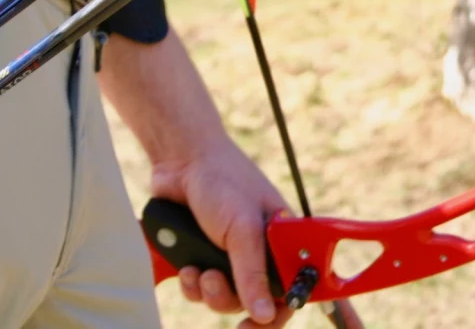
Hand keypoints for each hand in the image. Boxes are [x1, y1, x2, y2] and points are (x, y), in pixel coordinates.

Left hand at [150, 137, 290, 326]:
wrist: (180, 162)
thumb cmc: (223, 182)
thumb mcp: (242, 229)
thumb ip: (253, 274)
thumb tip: (266, 315)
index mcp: (284, 242)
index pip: (294, 289)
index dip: (281, 311)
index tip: (260, 323)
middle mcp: (262, 252)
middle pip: (256, 302)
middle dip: (233, 300)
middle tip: (216, 284)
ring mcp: (232, 257)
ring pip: (225, 300)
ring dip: (209, 292)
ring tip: (199, 270)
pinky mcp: (205, 257)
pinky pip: (201, 291)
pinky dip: (192, 284)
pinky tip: (186, 265)